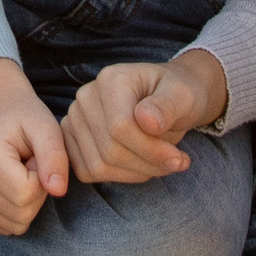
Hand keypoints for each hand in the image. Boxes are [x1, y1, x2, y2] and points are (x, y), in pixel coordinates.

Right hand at [0, 58, 69, 237]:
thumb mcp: (46, 128)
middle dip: (35, 193)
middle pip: (20, 215)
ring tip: (20, 173)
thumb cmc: (24, 119)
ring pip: (13, 226)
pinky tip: (10, 185)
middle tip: (29, 165)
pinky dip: (14, 211)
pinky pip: (2, 227)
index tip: (36, 157)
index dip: (42, 178)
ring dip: (25, 203)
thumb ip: (55, 157)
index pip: (26, 194)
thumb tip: (58, 191)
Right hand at [64, 48, 230, 185]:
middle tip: (175, 162)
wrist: (168, 99)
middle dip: (148, 165)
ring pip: (98, 166)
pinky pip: (88, 172)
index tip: (180, 158)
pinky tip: (138, 164)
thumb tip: (147, 120)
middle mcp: (86, 96)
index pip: (121, 128)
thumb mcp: (183, 96)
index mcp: (111, 79)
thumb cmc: (176, 96)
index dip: (152, 151)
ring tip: (159, 162)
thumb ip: (167, 106)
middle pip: (110, 151)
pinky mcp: (72, 140)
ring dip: (135, 173)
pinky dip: (118, 177)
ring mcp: (75, 118)